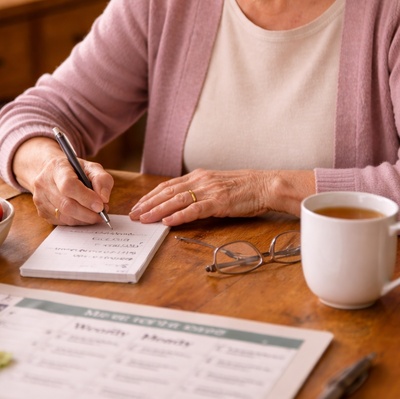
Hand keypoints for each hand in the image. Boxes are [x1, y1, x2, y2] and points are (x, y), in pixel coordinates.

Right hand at [13, 137, 113, 225]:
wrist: (51, 172)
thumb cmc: (74, 170)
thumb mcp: (91, 167)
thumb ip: (102, 179)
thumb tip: (104, 198)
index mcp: (57, 167)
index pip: (69, 185)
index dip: (86, 198)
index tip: (101, 205)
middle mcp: (44, 183)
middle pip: (66, 205)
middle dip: (88, 213)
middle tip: (102, 213)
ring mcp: (40, 198)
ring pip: (64, 217)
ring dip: (84, 219)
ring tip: (96, 215)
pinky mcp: (41, 211)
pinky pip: (61, 222)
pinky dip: (76, 221)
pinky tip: (84, 215)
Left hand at [129, 168, 315, 225]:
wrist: (266, 185)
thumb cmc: (245, 188)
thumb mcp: (217, 186)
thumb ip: (200, 192)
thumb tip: (183, 204)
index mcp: (199, 176)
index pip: (168, 186)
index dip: (150, 196)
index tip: (138, 205)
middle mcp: (200, 180)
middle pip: (167, 192)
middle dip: (148, 204)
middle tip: (133, 215)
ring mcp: (209, 190)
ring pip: (176, 200)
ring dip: (157, 210)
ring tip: (144, 219)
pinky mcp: (219, 202)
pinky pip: (195, 209)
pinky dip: (179, 216)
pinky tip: (168, 222)